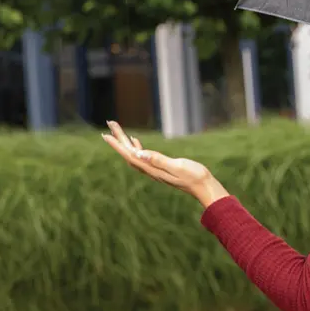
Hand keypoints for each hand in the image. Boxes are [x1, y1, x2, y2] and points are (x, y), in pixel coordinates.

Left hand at [102, 121, 229, 208]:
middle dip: (119, 138)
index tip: (106, 134)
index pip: (130, 155)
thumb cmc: (194, 176)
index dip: (117, 145)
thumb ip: (159, 160)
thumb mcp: (177, 166)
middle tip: (110, 123)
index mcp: (152, 168)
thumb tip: (139, 154)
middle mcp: (150, 170)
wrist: (203, 186)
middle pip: (129, 153)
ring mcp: (155, 169)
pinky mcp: (161, 167)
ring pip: (134, 154)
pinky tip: (135, 142)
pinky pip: (143, 157)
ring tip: (118, 131)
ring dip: (125, 142)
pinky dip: (136, 148)